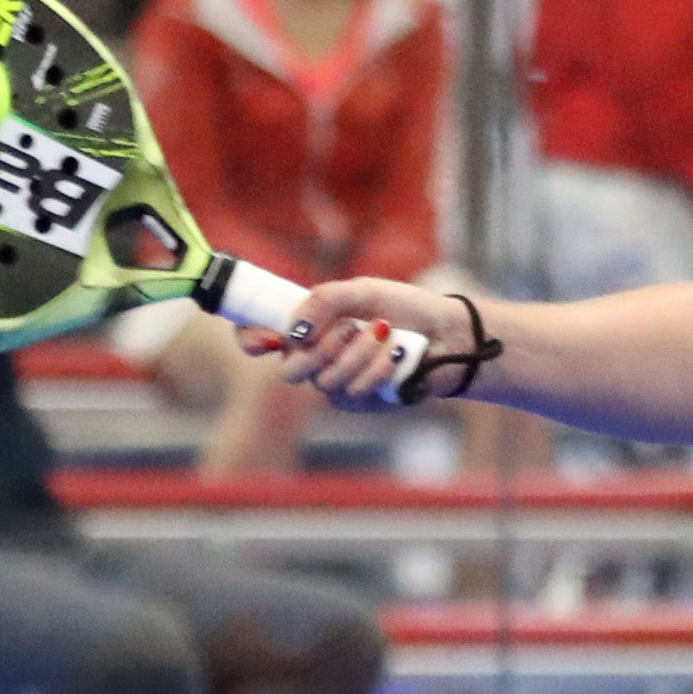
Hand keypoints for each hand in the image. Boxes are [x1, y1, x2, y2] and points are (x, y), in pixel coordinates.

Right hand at [259, 275, 464, 409]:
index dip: (249, 339)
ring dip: (359, 354)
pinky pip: (353, 392)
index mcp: (305, 327)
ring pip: (325, 381)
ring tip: (384, 333)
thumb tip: (293, 331)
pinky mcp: (359, 402)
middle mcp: (313, 358)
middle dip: (324, 347)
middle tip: (353, 327)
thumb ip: (322, 301)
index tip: (267, 338)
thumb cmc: (401, 308)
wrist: (443, 333)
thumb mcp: (360, 291)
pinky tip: (395, 354)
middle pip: (291, 370)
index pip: (255, 337)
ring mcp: (334, 382)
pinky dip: (377, 369)